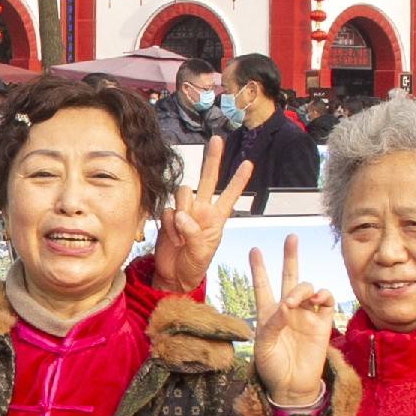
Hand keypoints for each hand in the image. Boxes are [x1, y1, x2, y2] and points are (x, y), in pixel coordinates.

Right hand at [151, 137, 255, 288]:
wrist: (174, 276)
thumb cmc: (194, 266)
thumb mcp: (201, 253)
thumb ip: (193, 233)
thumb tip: (180, 215)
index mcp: (217, 218)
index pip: (230, 195)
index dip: (239, 180)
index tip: (249, 163)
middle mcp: (202, 210)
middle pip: (208, 179)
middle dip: (213, 159)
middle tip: (217, 139)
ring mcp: (184, 212)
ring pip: (182, 193)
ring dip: (181, 210)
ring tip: (181, 236)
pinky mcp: (168, 217)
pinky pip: (166, 210)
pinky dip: (168, 224)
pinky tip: (172, 238)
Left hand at [248, 240, 339, 401]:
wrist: (292, 385)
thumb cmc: (272, 367)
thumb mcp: (263, 346)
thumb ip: (272, 324)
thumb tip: (286, 306)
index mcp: (268, 313)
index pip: (262, 285)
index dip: (258, 268)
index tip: (254, 250)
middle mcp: (288, 309)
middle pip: (288, 277)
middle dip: (290, 257)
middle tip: (291, 237)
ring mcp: (306, 314)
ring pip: (307, 287)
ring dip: (302, 288)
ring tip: (295, 300)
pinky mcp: (322, 322)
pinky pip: (325, 300)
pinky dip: (322, 295)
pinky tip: (315, 299)